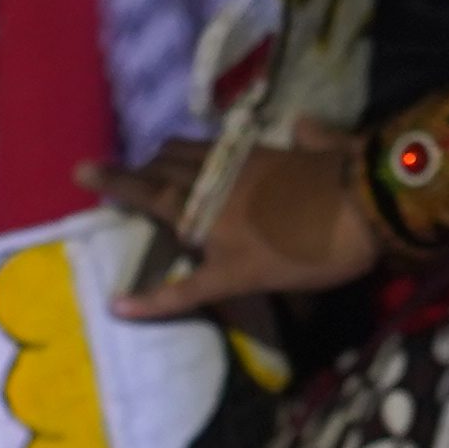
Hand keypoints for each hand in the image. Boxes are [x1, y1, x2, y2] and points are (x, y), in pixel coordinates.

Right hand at [96, 137, 378, 317]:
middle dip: (142, 168)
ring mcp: (251, 157)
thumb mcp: (240, 281)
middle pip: (166, 163)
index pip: (145, 190)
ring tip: (164, 164)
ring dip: (173, 155)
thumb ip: (185, 289)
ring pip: (197, 147)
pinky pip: (237, 142)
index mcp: (201, 203)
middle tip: (125, 177)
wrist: (368, 202)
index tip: (81, 169)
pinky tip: (227, 150)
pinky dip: (218, 147)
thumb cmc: (301, 251)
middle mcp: (218, 173)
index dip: (113, 182)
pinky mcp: (282, 149)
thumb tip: (121, 305)